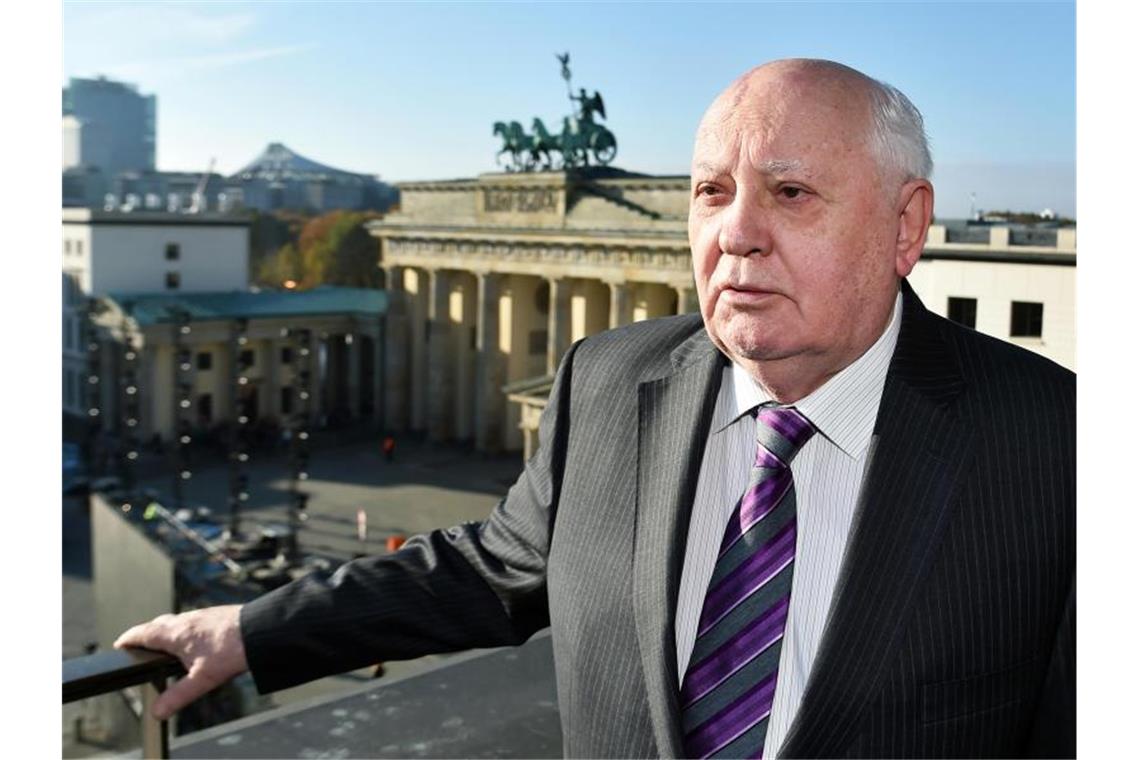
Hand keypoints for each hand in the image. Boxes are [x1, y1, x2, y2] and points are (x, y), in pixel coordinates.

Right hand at [114, 604, 247, 719]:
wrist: (261, 629)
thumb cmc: (232, 650)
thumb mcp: (202, 679)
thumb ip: (178, 695)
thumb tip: (157, 711)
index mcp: (176, 633)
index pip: (144, 633)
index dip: (130, 638)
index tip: (120, 644)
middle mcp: (187, 620)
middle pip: (159, 625)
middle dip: (146, 634)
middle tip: (138, 643)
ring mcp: (203, 616)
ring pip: (178, 621)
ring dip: (167, 630)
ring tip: (164, 643)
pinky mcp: (217, 615)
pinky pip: (194, 621)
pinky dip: (185, 629)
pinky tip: (195, 640)